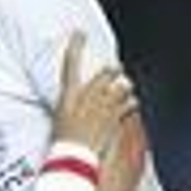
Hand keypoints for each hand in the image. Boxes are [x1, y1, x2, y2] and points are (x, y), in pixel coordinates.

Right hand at [50, 31, 138, 160]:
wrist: (73, 157)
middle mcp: (88, 97)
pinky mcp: (115, 118)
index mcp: (69, 95)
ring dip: (124, 87)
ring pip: (122, 87)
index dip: (76, 46)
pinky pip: (129, 105)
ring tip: (126, 89)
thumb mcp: (58, 120)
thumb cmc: (62, 142)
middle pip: (106, 73)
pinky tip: (132, 104)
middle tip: (116, 70)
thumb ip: (68, 106)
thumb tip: (72, 104)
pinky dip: (131, 104)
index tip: (79, 33)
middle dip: (113, 71)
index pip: (70, 64)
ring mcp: (103, 107)